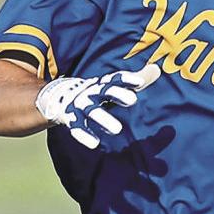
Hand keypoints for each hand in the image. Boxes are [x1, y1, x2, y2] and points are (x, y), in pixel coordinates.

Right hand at [35, 62, 161, 149]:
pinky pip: (77, 128)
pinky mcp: (69, 120)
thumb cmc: (94, 93)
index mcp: (102, 84)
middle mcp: (90, 92)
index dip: (126, 79)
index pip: (115, 78)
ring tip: (117, 129)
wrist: (56, 97)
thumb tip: (157, 69)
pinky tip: (94, 144)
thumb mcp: (112, 85)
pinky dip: (84, 135)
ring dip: (103, 119)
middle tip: (133, 100)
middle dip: (117, 94)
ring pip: (91, 111)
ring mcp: (78, 106)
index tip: (140, 83)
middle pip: (104, 92)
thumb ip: (136, 79)